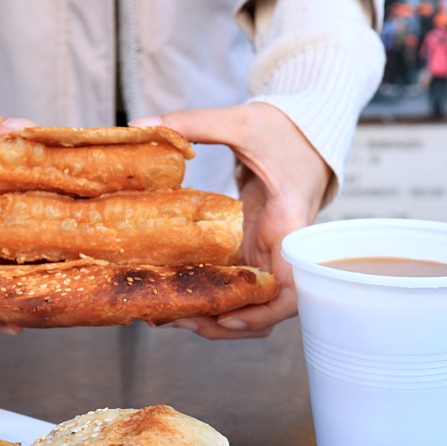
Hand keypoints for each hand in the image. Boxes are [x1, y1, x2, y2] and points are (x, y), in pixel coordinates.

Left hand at [131, 103, 331, 339]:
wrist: (307, 133)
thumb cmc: (284, 128)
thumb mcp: (240, 120)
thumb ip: (192, 123)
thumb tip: (139, 124)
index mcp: (290, 222)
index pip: (293, 284)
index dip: (265, 311)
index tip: (230, 317)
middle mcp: (285, 248)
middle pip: (266, 307)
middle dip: (225, 323)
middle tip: (178, 320)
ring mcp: (270, 254)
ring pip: (252, 304)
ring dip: (216, 318)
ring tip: (170, 317)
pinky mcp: (256, 252)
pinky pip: (239, 287)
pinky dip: (215, 299)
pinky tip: (180, 298)